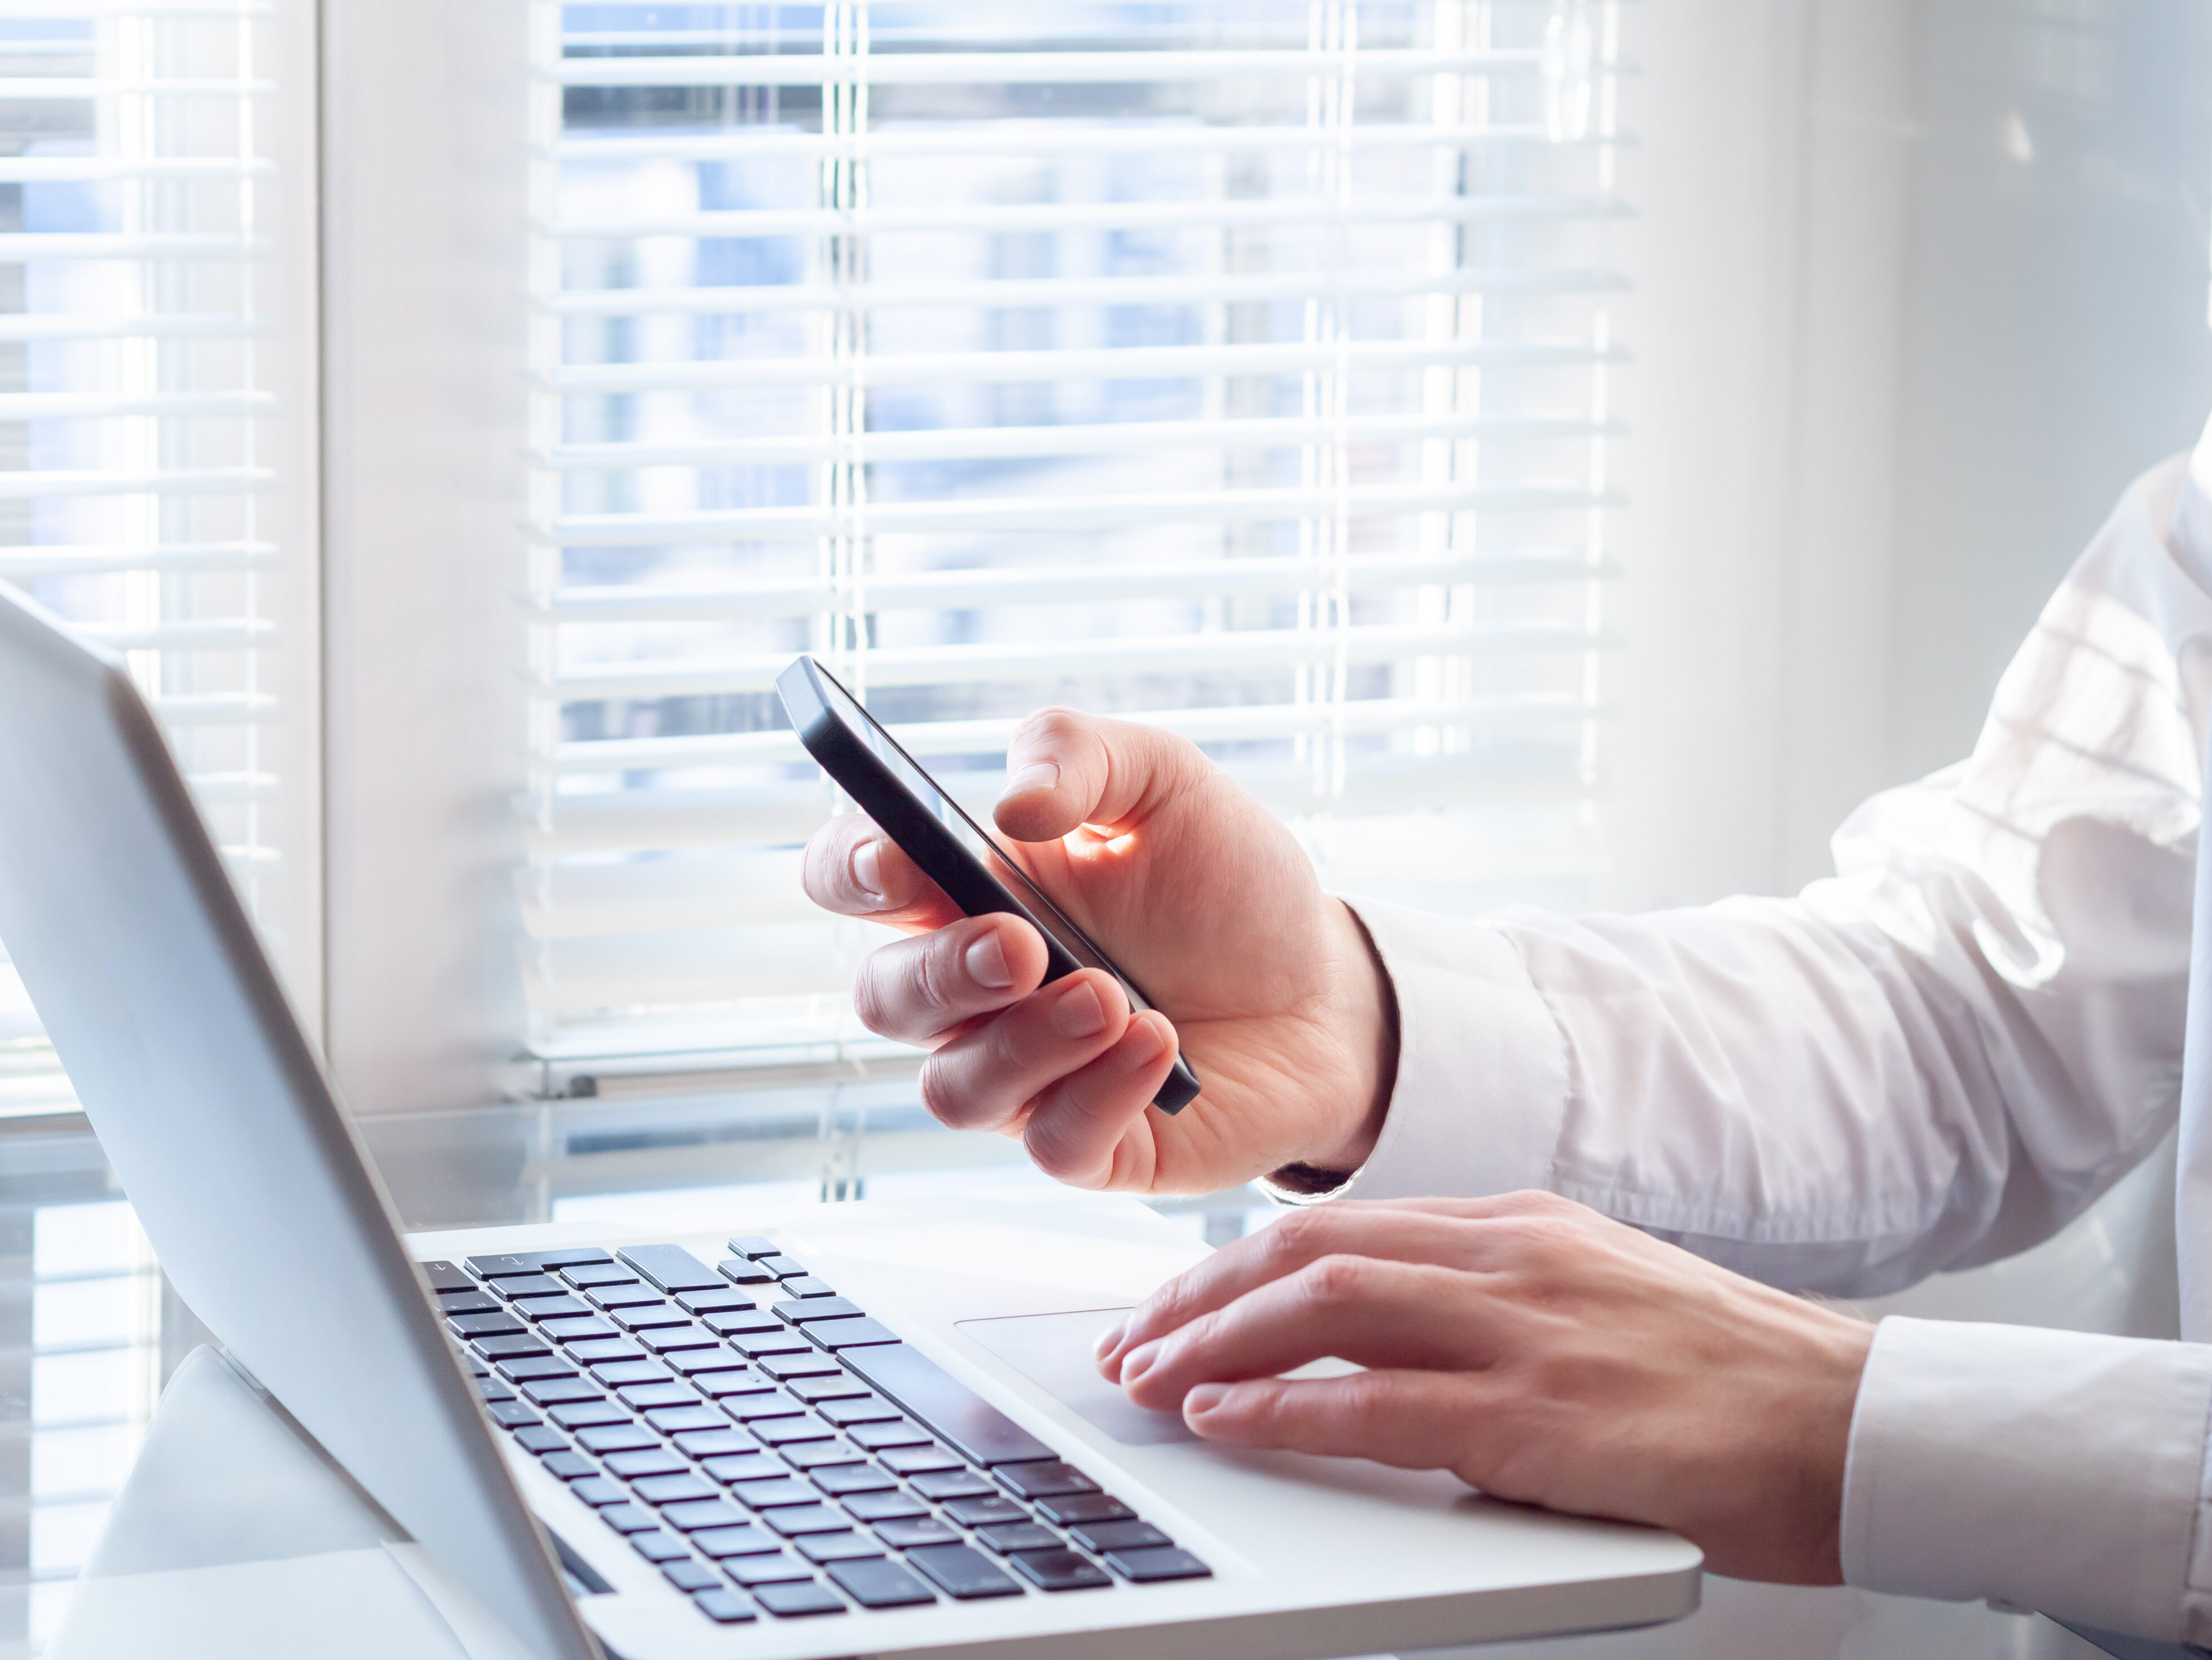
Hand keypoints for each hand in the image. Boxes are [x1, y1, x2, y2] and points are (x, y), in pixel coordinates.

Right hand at [799, 709, 1395, 1193]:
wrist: (1323, 986)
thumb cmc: (1226, 884)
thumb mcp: (1164, 780)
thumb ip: (1081, 754)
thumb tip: (1011, 802)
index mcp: (966, 891)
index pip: (851, 878)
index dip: (848, 869)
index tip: (896, 860)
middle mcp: (974, 992)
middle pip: (884, 999)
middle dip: (939, 974)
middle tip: (1022, 944)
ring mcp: (1024, 1076)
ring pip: (956, 1087)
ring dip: (1028, 1042)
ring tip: (1116, 996)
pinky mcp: (1087, 1147)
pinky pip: (1051, 1143)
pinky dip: (1101, 1092)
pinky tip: (1160, 1046)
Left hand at [1095, 1191, 1874, 1582]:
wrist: (1858, 1424)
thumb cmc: (1730, 1380)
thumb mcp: (1595, 1305)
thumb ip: (1492, 1313)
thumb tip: (1390, 1362)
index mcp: (1520, 1226)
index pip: (1339, 1226)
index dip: (1236, 1263)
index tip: (1174, 1301)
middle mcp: (1511, 1256)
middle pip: (1309, 1250)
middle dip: (1200, 1294)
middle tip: (1131, 1339)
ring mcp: (1528, 1328)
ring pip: (1327, 1305)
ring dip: (1217, 1343)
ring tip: (1149, 1378)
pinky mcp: (1547, 1415)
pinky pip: (1383, 1403)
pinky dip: (1287, 1410)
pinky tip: (1225, 1421)